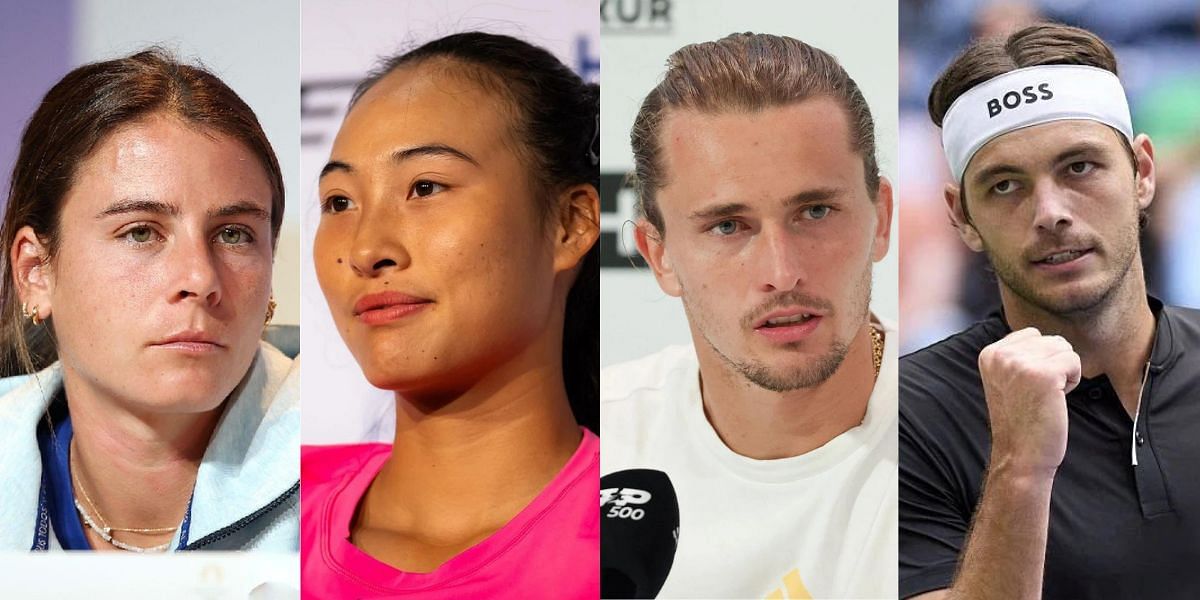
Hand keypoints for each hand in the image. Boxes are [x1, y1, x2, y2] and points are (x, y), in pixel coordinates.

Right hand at [978, 327, 1080, 475]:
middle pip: (1050, 339)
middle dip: (1053, 364)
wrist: (1020, 454)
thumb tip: (1044, 337)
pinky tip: (1056, 399)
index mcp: (989, 353)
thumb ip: (1017, 355)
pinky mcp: (1044, 374)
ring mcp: (1022, 363)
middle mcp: (1002, 355)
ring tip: (1047, 396)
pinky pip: (1074, 362)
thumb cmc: (1020, 421)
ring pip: (1064, 348)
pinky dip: (1073, 381)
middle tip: (1037, 393)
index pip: (1031, 334)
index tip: (1026, 386)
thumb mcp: (1005, 379)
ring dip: (1064, 372)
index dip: (1039, 360)